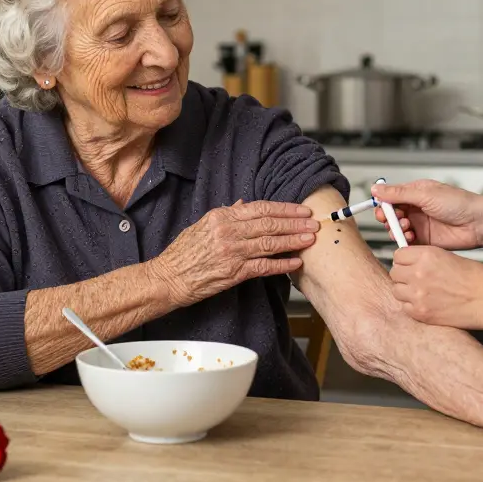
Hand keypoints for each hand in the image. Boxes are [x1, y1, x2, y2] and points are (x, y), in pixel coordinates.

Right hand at [151, 200, 318, 306]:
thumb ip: (226, 214)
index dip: (284, 208)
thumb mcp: (202, 225)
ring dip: (293, 241)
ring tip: (310, 239)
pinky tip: (295, 262)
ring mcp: (232, 253)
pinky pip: (263, 267)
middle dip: (295, 223)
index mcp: (221, 217)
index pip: (260, 208)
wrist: (168, 278)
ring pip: (270, 243)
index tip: (300, 209)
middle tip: (314, 222)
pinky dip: (281, 264)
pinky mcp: (234, 273)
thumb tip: (243, 204)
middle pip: (269, 224)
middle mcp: (228, 232)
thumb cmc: (183, 253)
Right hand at [371, 179, 482, 248]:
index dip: (384, 203)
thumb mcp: (425, 194)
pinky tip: (410, 236)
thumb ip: (399, 193)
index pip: (391, 197)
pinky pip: (407, 242)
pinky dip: (404, 240)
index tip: (381, 208)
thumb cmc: (459, 203)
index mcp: (416, 193)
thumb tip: (377, 189)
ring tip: (407, 226)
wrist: (477, 223)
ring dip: (397, 228)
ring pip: (398, 228)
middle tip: (392, 219)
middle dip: (388, 217)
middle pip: (392, 214)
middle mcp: (417, 208)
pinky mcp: (425, 239)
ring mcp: (420, 224)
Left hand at [389, 246, 482, 327]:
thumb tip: (412, 261)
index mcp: (426, 256)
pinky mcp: (421, 313)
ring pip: (397, 290)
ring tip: (422, 292)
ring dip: (406, 291)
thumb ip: (426, 259)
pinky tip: (427, 303)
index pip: (398, 255)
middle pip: (394, 272)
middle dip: (403, 275)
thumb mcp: (449, 257)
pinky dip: (413, 306)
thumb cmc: (477, 279)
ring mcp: (418, 294)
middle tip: (416, 279)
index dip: (404, 260)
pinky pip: (405, 307)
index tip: (409, 264)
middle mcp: (418, 273)